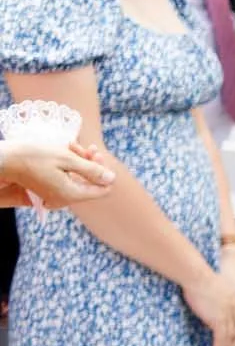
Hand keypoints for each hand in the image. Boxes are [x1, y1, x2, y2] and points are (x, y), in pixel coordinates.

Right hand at [0, 138, 115, 207]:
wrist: (6, 159)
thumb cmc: (35, 156)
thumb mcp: (67, 159)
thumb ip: (91, 170)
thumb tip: (112, 179)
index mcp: (71, 194)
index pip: (103, 188)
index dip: (103, 170)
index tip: (94, 153)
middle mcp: (65, 199)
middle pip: (91, 182)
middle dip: (89, 162)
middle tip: (82, 146)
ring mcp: (56, 196)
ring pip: (80, 177)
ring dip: (79, 160)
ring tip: (70, 145)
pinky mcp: (50, 190)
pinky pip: (68, 178)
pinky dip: (69, 164)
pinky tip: (65, 150)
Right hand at [183, 262, 234, 345]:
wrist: (197, 274)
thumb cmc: (195, 275)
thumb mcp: (207, 284)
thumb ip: (208, 293)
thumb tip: (199, 296)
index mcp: (231, 296)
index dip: (233, 327)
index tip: (229, 334)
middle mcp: (233, 306)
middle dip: (234, 341)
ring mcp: (227, 314)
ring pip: (230, 336)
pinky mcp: (219, 320)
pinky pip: (222, 339)